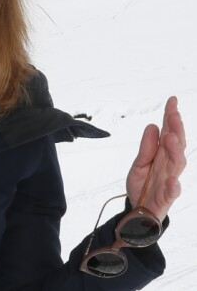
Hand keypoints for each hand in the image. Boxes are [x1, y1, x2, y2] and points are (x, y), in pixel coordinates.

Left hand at [126, 96, 185, 221]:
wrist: (137, 213)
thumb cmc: (141, 187)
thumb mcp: (139, 164)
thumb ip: (146, 147)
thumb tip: (153, 125)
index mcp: (162, 156)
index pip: (169, 134)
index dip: (171, 118)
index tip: (172, 100)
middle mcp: (169, 167)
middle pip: (176, 146)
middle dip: (177, 129)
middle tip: (174, 114)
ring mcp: (168, 182)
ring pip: (177, 165)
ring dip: (176, 151)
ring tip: (171, 137)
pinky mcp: (165, 199)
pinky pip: (171, 193)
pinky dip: (173, 187)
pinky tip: (172, 180)